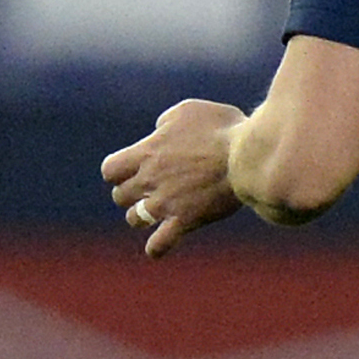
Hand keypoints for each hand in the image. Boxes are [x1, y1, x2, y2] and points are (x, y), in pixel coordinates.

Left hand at [100, 99, 248, 259]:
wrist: (248, 154)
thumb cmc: (222, 127)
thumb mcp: (188, 111)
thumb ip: (166, 123)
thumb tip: (159, 132)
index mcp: (147, 152)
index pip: (110, 170)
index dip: (119, 171)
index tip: (134, 169)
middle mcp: (149, 180)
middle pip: (120, 195)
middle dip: (133, 192)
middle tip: (152, 188)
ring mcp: (166, 202)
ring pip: (135, 219)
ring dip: (143, 216)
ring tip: (160, 211)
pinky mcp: (186, 219)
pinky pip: (160, 243)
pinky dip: (156, 248)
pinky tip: (158, 247)